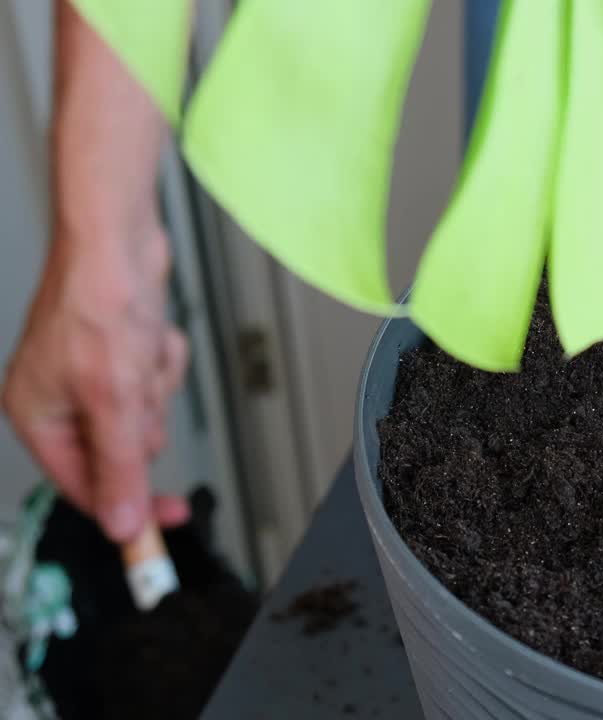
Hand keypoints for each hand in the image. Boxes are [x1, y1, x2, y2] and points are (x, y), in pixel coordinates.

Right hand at [2, 220, 189, 541]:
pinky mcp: (121, 353)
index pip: (86, 487)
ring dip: (155, 386)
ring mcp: (91, 375)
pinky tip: (152, 335)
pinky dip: (162, 360)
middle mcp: (58, 399)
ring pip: (145, 414)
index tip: (168, 520)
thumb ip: (119, 468)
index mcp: (38, 415)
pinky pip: (156, 380)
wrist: (121, 238)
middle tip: (137, 384)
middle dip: (142, 418)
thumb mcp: (113, 400)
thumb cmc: (100, 302)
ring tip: (141, 351)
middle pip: (122, 450)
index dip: (129, 505)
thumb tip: (120, 524)